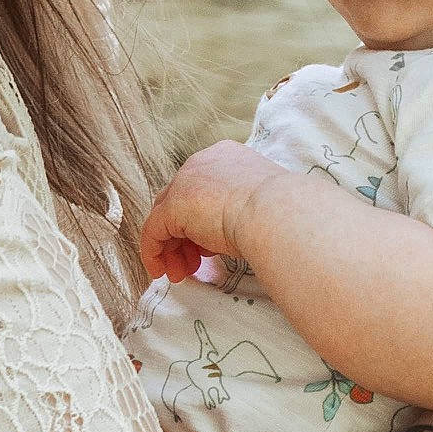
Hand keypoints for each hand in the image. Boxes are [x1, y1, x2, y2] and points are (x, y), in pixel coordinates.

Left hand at [140, 140, 287, 281]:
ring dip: (171, 249)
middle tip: (192, 264)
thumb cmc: (279, 212)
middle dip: (183, 237)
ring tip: (181, 274)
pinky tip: (160, 270)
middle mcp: (200, 163)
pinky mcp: (173, 206)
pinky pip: (153, 231)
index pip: (199, 189)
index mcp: (224, 157)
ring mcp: (184, 182)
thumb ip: (237, 209)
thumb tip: (231, 229)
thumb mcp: (257, 204)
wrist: (277, 212)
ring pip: (165, 217)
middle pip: (179, 203)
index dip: (199, 221)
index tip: (207, 248)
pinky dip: (153, 252)